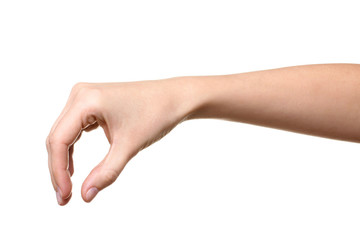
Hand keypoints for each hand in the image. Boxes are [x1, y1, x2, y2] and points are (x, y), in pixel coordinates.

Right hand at [46, 78, 194, 204]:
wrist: (174, 98)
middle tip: (64, 198)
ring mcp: (85, 97)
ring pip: (64, 134)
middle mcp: (80, 94)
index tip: (64, 195)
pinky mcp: (92, 103)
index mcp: (86, 100)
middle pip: (58, 137)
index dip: (57, 171)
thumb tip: (85, 196)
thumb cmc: (156, 115)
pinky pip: (75, 128)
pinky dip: (73, 149)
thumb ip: (107, 172)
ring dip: (64, 161)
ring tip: (67, 187)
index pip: (59, 140)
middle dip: (58, 169)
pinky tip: (73, 167)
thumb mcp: (129, 146)